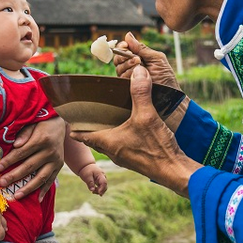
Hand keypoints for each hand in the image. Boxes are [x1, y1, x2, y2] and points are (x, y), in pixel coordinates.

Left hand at [0, 117, 64, 200]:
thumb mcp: (32, 123)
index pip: (22, 153)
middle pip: (29, 167)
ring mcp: (56, 160)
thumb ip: (24, 133)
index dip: (9, 161)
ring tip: (16, 196)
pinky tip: (37, 199)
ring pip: (41, 177)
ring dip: (28, 188)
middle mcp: (50, 152)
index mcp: (41, 139)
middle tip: (2, 183)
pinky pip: (51, 180)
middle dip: (14, 176)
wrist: (60, 123)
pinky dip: (44, 190)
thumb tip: (15, 145)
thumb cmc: (40, 123)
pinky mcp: (59, 166)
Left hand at [72, 65, 200, 197]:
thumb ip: (140, 93)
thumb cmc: (156, 147)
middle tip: (87, 116)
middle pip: (95, 139)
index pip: (83, 135)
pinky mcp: (136, 159)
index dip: (75, 127)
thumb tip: (137, 71)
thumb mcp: (147, 115)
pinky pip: (121, 146)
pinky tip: (128, 129)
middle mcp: (113, 151)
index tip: (68, 121)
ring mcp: (124, 157)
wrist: (174, 170)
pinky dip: (119, 137)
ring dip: (105, 133)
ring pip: (108, 144)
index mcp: (108, 142)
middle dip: (90, 129)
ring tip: (106, 120)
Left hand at [78, 164, 107, 195]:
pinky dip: (98, 190)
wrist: (86, 166)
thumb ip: (90, 183)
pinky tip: (93, 191)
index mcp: (100, 174)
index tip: (99, 193)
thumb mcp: (87, 176)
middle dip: (101, 191)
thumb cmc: (86, 170)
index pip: (104, 182)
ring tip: (92, 192)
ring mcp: (102, 179)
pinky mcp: (99, 181)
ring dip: (99, 191)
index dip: (102, 188)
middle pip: (105, 186)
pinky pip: (101, 187)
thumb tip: (92, 190)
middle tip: (93, 192)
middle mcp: (103, 177)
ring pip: (103, 187)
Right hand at [114, 32, 180, 90]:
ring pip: (118, 68)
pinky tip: (136, 75)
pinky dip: (127, 75)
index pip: (124, 49)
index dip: (122, 46)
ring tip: (140, 66)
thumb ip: (141, 48)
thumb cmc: (166, 77)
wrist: (169, 96)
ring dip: (128, 66)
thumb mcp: (156, 58)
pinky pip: (120, 79)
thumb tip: (128, 35)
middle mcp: (131, 67)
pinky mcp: (127, 88)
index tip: (125, 46)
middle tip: (137, 59)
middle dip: (125, 56)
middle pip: (118, 58)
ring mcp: (129, 77)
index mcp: (138, 57)